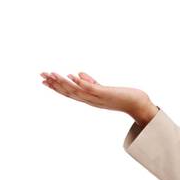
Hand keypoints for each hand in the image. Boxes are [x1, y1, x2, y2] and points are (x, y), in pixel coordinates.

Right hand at [40, 70, 157, 123]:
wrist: (138, 105)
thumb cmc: (122, 96)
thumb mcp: (103, 89)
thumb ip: (91, 82)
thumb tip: (79, 74)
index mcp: (89, 99)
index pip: (69, 93)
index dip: (56, 87)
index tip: (44, 80)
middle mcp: (91, 100)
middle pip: (69, 92)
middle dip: (54, 84)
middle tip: (41, 76)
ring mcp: (97, 98)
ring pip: (76, 91)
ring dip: (63, 83)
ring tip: (51, 74)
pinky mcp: (106, 94)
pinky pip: (90, 89)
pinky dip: (81, 83)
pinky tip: (73, 76)